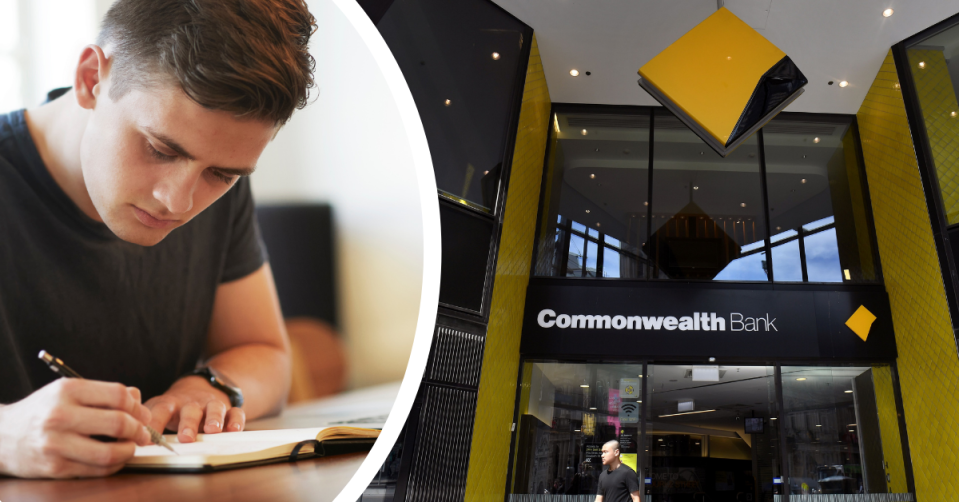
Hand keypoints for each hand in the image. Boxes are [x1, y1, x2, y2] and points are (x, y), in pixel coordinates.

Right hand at [0, 378, 152, 477]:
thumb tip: (137, 398)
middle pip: (118, 422)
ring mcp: (56, 443)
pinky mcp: (55, 467)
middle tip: (144, 434)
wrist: (1, 436)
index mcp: (67, 390)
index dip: (137, 407)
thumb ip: (103, 394)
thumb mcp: (68, 392)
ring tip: (130, 448)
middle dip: (139, 430)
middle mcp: (61, 415)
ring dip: (129, 451)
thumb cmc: (41, 412)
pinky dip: (114, 465)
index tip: (143, 415)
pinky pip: (96, 469)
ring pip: (109, 452)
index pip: (118, 395)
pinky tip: (115, 459)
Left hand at [144, 375, 244, 443]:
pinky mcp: (228, 409)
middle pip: (190, 410)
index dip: (154, 422)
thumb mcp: (156, 409)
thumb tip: (122, 435)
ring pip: (214, 408)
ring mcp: (210, 405)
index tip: (148, 439)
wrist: (199, 388)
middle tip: (185, 438)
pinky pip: (235, 412)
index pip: (160, 409)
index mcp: (170, 403)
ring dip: (213, 418)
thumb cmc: (173, 407)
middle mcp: (191, 403)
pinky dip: (236, 420)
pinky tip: (234, 430)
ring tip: (212, 430)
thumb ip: (143, 420)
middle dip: (188, 423)